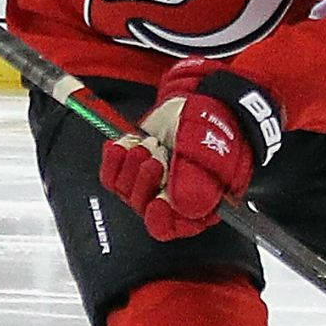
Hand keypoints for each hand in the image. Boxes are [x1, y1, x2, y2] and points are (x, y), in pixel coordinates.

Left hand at [98, 59, 283, 240]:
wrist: (200, 98)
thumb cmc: (214, 124)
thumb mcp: (209, 149)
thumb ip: (196, 178)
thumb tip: (185, 207)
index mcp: (200, 202)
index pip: (174, 227)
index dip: (161, 218)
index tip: (157, 201)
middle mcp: (174, 198)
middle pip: (143, 208)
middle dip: (145, 180)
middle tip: (157, 156)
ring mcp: (153, 183)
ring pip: (125, 191)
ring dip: (131, 165)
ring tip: (147, 145)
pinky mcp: (134, 168)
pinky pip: (111, 176)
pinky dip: (113, 160)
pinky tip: (122, 146)